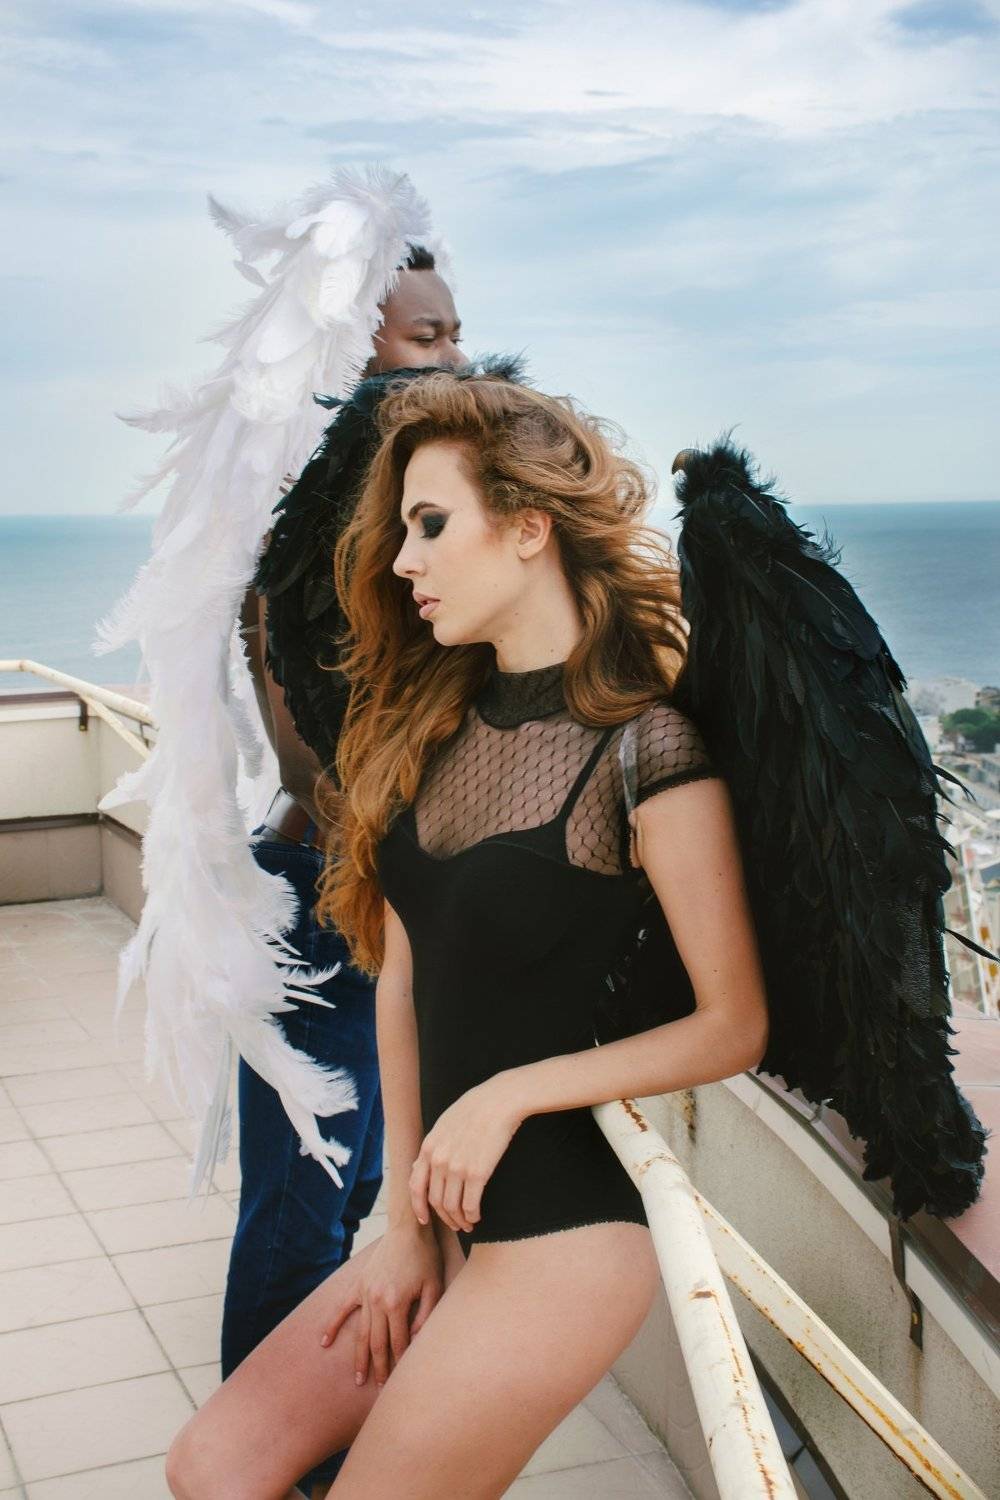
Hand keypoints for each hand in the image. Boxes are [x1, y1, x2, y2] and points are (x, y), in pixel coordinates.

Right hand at [318, 1223, 442, 1387]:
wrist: (407, 1229)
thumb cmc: (425, 1258)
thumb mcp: (434, 1286)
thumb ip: (426, 1315)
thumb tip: (415, 1341)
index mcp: (397, 1303)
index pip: (398, 1342)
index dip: (400, 1362)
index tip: (401, 1380)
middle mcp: (377, 1301)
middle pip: (376, 1343)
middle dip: (379, 1367)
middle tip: (380, 1388)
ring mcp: (365, 1293)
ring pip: (361, 1332)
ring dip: (360, 1357)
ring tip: (358, 1378)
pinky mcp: (359, 1285)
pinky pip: (342, 1308)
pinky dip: (332, 1325)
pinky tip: (324, 1342)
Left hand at [409, 1073, 524, 1233]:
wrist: (499, 1101)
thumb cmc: (475, 1109)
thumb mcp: (444, 1123)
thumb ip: (431, 1147)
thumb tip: (417, 1166)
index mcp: (429, 1147)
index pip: (416, 1187)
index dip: (419, 1207)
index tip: (425, 1219)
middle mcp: (439, 1160)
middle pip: (436, 1201)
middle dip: (445, 1217)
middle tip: (455, 1224)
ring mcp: (457, 1167)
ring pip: (452, 1207)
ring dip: (459, 1220)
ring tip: (468, 1224)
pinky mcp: (477, 1173)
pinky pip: (470, 1205)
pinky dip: (472, 1216)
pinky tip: (477, 1217)